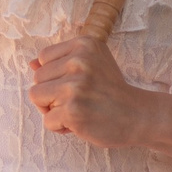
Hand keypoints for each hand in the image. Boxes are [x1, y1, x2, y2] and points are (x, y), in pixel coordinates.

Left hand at [29, 36, 171, 170]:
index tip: (77, 83)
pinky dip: (60, 127)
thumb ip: (61, 62)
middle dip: (52, 94)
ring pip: (36, 97)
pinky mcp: (73, 110)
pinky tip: (81, 123)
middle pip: (37, 79)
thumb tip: (31, 64)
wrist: (140, 116)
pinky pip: (47, 121)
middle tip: (80, 99)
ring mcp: (75, 86)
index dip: (54, 75)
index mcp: (83, 44)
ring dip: (53, 110)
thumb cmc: (111, 91)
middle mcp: (78, 61)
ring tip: (77, 110)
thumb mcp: (91, 65)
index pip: (43, 58)